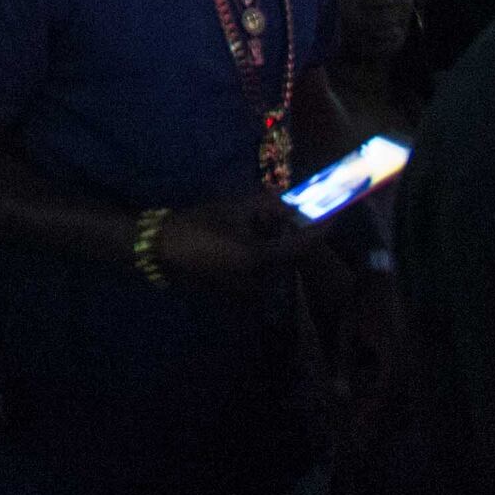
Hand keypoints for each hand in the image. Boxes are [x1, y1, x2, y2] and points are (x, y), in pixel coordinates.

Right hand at [151, 192, 311, 280]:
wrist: (159, 249)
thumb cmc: (195, 225)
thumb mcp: (231, 208)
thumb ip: (266, 205)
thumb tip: (291, 203)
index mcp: (260, 259)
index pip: (301, 245)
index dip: (320, 230)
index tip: (335, 216)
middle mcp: (259, 280)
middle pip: (288, 256)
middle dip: (291, 235)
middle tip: (290, 214)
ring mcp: (247, 289)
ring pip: (273, 264)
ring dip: (274, 245)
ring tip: (262, 222)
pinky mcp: (235, 291)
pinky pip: (259, 271)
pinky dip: (260, 255)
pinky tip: (246, 238)